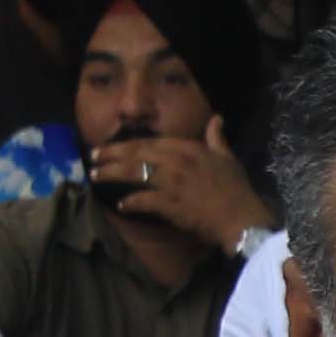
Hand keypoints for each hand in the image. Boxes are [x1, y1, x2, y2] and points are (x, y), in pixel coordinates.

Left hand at [92, 127, 271, 254]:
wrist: (243, 218)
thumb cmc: (237, 190)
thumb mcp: (227, 158)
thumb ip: (216, 138)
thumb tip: (217, 118)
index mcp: (188, 148)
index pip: (150, 142)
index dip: (126, 144)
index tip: (110, 146)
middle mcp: (176, 161)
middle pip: (136, 154)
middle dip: (111, 155)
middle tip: (92, 158)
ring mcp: (173, 182)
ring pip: (134, 174)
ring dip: (112, 175)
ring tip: (95, 177)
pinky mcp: (172, 204)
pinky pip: (144, 200)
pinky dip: (131, 203)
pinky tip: (120, 205)